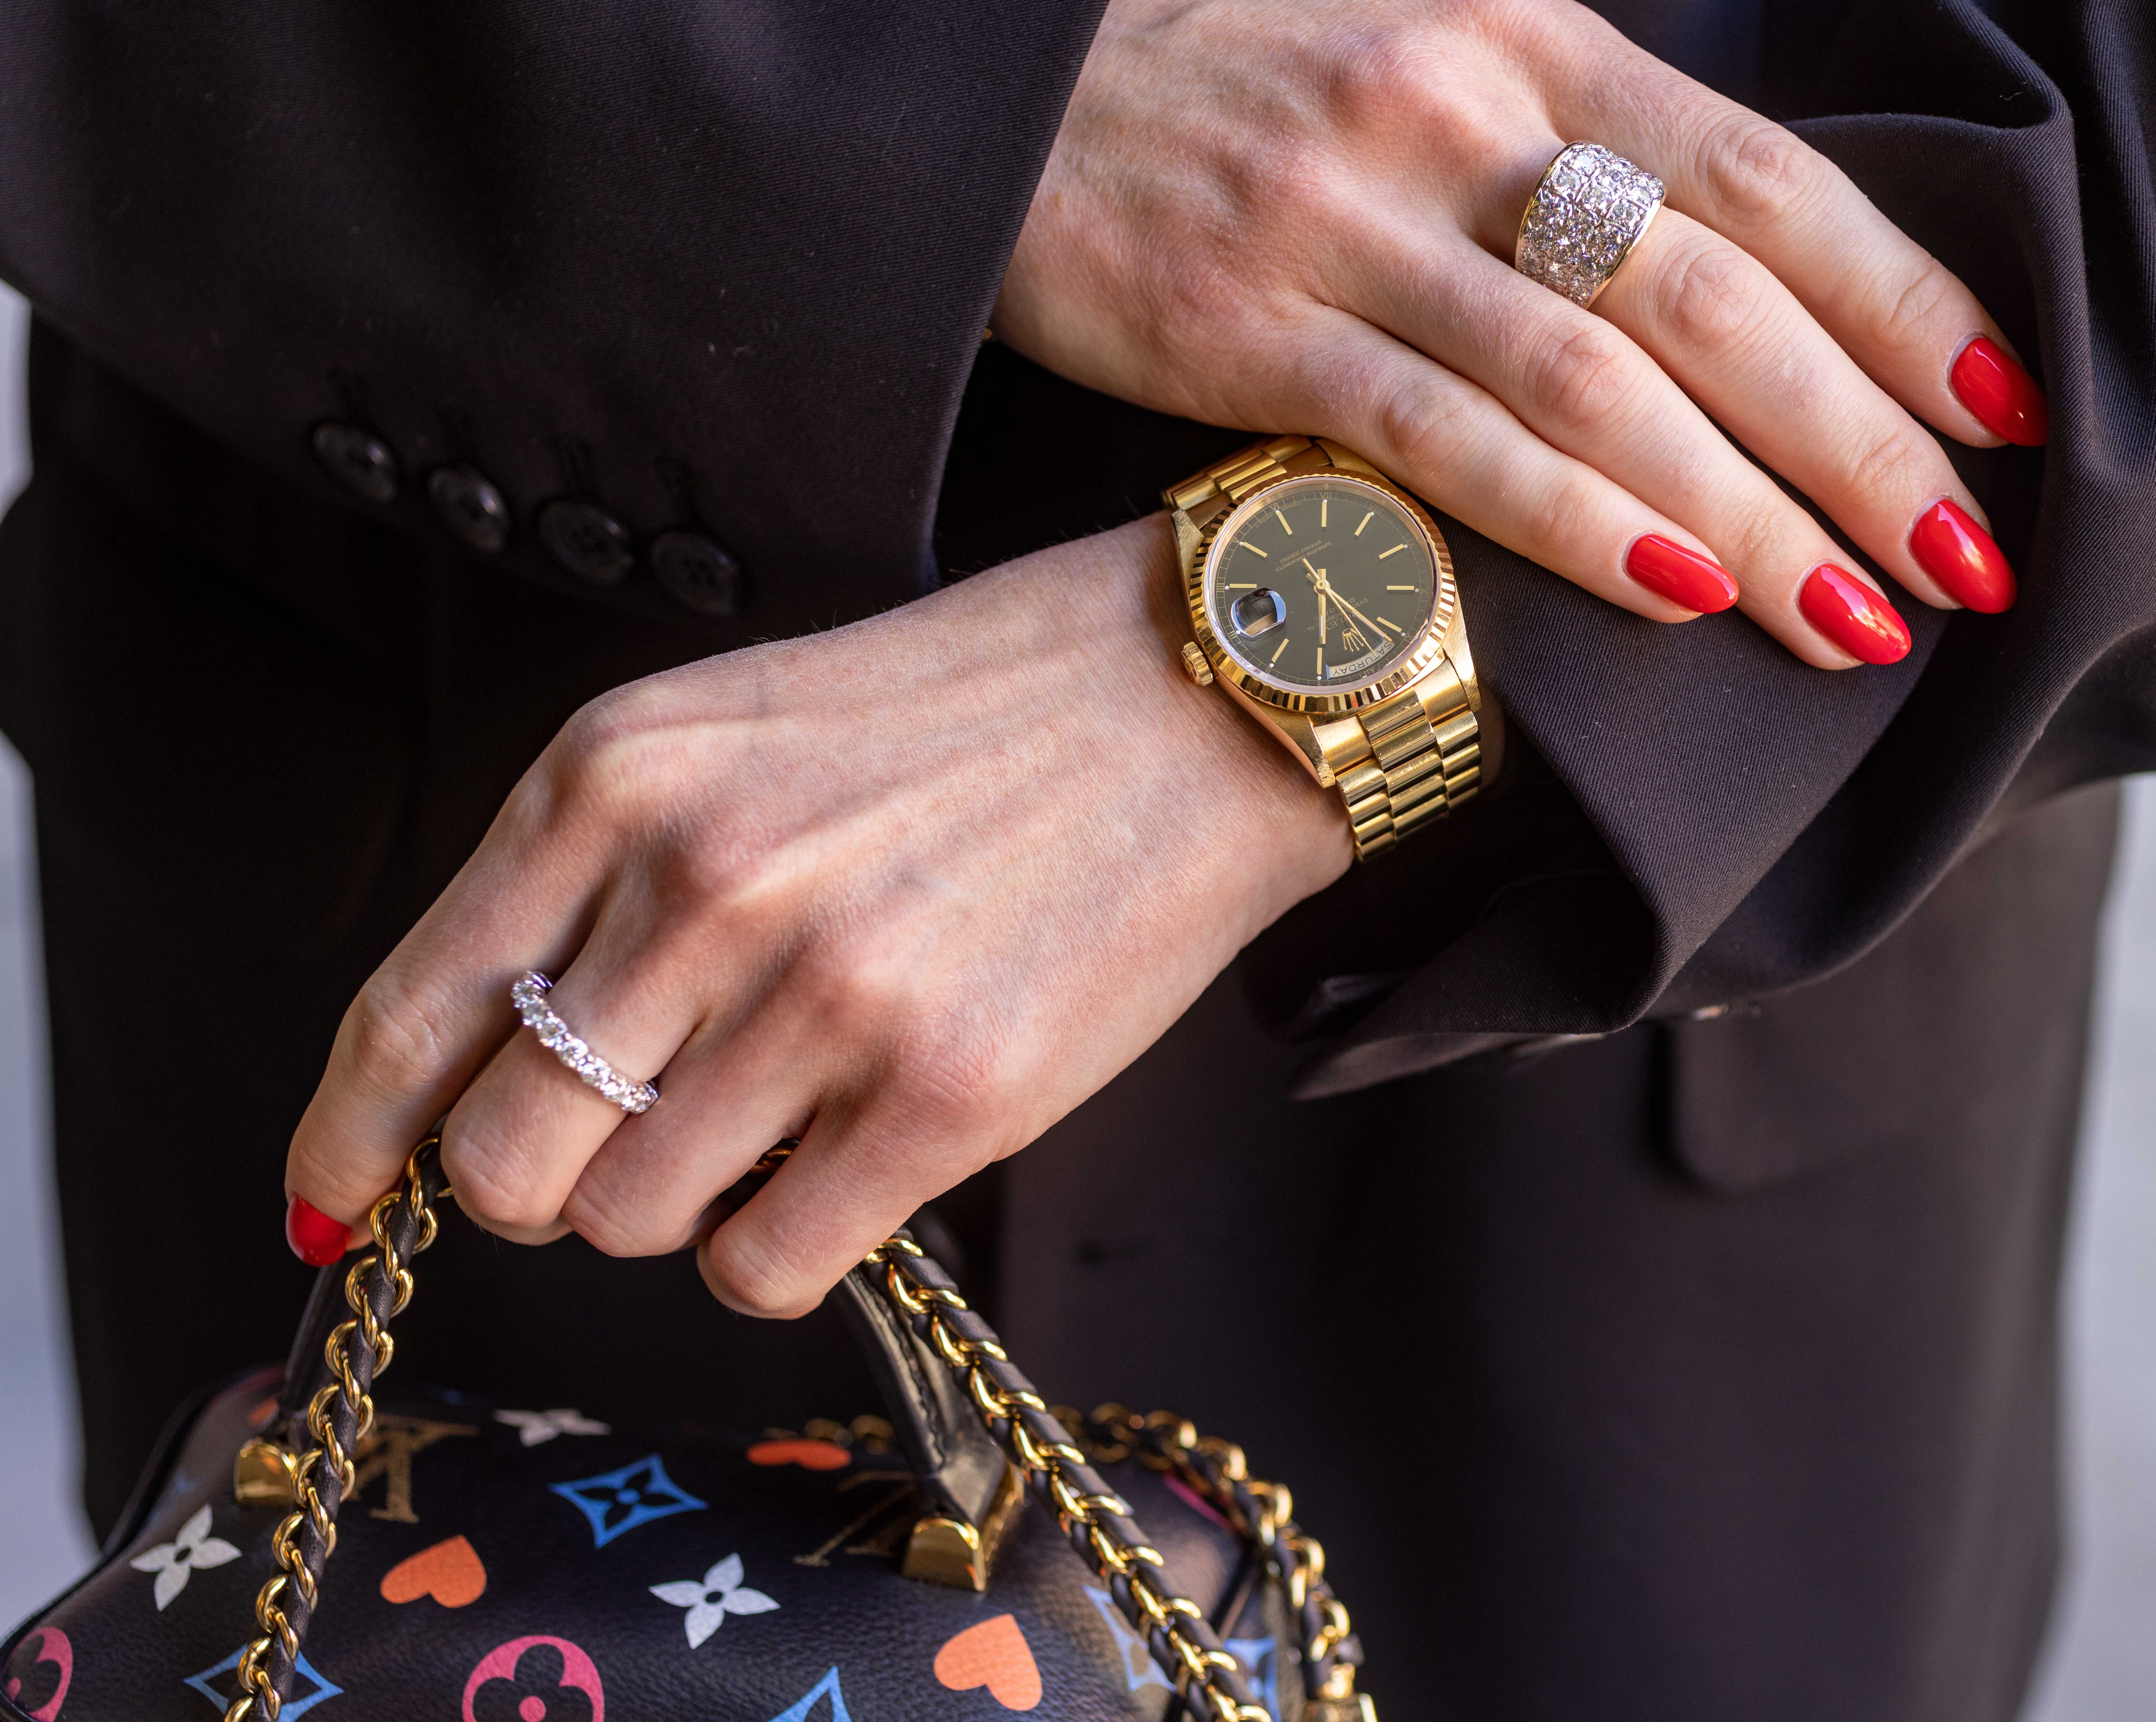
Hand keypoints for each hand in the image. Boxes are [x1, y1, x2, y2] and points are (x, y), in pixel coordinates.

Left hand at [280, 520, 1349, 1315]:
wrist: (1189, 694)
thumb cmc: (962, 716)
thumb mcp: (726, 739)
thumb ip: (587, 886)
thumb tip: (478, 1074)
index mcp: (617, 779)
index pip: (414, 1014)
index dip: (350, 1139)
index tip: (331, 1206)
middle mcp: (701, 885)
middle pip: (507, 1157)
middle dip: (548, 1178)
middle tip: (633, 1135)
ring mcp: (824, 996)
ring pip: (634, 1218)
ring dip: (685, 1200)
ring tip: (783, 1112)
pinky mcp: (945, 1095)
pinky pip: (764, 1265)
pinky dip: (776, 1247)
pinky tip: (838, 1167)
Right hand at [996, 0, 2038, 667]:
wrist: (1020, 102)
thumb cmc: (1262, 99)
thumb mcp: (1441, 66)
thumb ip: (1587, 159)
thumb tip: (1756, 297)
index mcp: (1531, 42)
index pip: (1766, 183)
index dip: (1902, 301)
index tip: (2005, 414)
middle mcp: (1461, 118)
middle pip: (1712, 298)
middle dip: (1860, 442)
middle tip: (1967, 562)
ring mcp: (1353, 226)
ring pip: (1596, 385)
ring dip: (1744, 516)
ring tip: (1851, 620)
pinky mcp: (1250, 327)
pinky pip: (1444, 439)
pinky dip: (1571, 522)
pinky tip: (1673, 598)